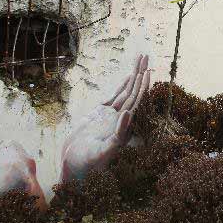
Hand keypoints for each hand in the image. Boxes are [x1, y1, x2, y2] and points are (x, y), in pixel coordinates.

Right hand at [60, 54, 150, 182]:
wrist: (73, 167)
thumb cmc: (88, 164)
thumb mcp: (104, 151)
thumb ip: (118, 134)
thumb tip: (128, 113)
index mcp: (124, 125)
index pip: (137, 101)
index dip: (143, 86)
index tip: (148, 70)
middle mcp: (120, 118)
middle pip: (134, 92)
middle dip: (140, 73)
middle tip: (145, 56)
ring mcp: (110, 116)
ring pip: (125, 92)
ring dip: (133, 76)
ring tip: (140, 60)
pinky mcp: (99, 115)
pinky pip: (114, 97)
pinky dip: (122, 86)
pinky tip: (129, 77)